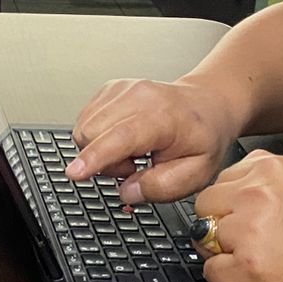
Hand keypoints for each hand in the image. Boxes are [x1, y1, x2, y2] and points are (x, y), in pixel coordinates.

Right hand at [66, 77, 241, 202]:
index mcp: (163, 118)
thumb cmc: (203, 137)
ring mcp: (121, 89)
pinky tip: (122, 140)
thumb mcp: (196, 174)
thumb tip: (128, 192)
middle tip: (133, 167)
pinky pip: (86, 120)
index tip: (76, 173)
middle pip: (92, 134)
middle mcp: (139, 96)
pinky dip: (98, 137)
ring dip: (100, 150)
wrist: (206, 105)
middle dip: (103, 162)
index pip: (121, 137)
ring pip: (84, 127)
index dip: (96, 157)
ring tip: (131, 154)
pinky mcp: (110, 89)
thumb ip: (161, 187)